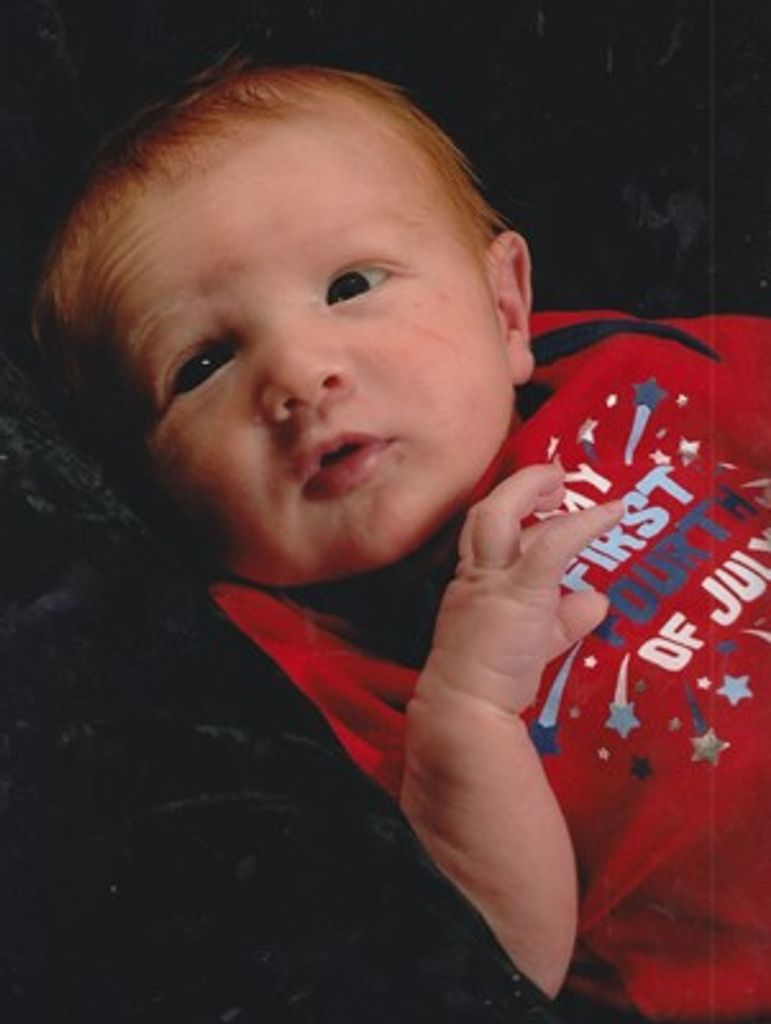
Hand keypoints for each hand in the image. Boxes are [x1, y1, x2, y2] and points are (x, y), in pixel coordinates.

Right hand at [421, 462, 622, 714]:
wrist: (465, 707)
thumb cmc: (491, 679)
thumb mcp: (537, 640)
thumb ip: (564, 618)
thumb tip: (597, 599)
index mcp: (473, 580)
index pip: (491, 534)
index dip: (517, 510)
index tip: (545, 502)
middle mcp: (476, 572)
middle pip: (488, 511)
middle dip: (521, 488)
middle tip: (556, 481)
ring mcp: (490, 580)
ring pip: (499, 513)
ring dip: (532, 489)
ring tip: (564, 482)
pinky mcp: (515, 592)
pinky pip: (549, 545)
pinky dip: (583, 524)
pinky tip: (612, 514)